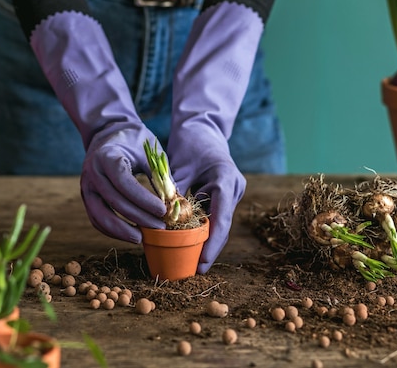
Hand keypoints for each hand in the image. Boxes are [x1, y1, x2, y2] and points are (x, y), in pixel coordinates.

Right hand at [81, 123, 165, 243]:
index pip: (123, 182)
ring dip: (121, 231)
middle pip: (114, 201)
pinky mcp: (87, 197)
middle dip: (139, 217)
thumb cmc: (133, 140)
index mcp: (106, 156)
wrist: (108, 133)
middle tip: (160, 226)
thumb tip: (175, 201)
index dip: (143, 199)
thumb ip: (159, 174)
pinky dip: (112, 230)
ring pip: (100, 216)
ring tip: (142, 238)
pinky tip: (130, 234)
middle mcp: (92, 172)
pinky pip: (96, 219)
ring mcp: (86, 186)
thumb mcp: (148, 150)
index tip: (162, 210)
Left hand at [169, 2, 263, 271]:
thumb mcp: (178, 165)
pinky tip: (193, 247)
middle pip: (222, 224)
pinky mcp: (225, 194)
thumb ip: (174, 190)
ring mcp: (231, 191)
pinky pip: (215, 216)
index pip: (221, 216)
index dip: (213, 242)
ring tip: (193, 265)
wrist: (202, 126)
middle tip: (196, 270)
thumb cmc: (189, 141)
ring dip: (207, 242)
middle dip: (210, 248)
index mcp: (224, 177)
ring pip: (219, 222)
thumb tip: (163, 219)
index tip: (202, 262)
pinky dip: (204, 230)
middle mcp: (233, 187)